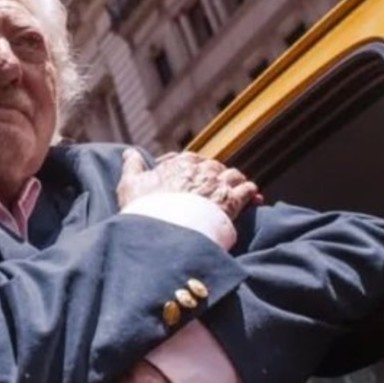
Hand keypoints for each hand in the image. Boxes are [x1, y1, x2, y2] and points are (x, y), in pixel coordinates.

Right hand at [117, 150, 260, 219]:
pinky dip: (251, 193)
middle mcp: (201, 170)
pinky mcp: (232, 202)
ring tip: (236, 188)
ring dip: (235, 181)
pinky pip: (247, 191)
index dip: (192, 166)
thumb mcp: (130, 185)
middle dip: (215, 174)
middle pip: (214, 166)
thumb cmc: (146, 209)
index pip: (191, 159)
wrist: (165, 231)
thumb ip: (132, 166)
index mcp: (179, 163)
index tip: (191, 175)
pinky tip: (254, 199)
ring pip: (233, 175)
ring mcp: (218, 185)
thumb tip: (129, 151)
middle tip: (215, 185)